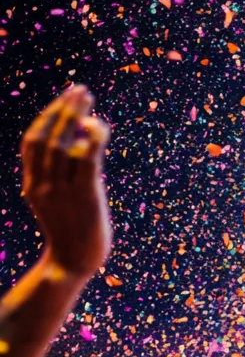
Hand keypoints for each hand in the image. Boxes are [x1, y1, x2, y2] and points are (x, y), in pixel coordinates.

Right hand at [21, 85, 110, 277]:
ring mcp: (61, 192)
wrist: (73, 266)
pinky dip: (93, 139)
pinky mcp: (85, 198)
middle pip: (47, 137)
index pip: (33, 143)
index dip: (47, 118)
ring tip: (87, 98)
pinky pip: (86, 160)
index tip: (63, 102)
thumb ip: (67, 176)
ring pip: (63, 144)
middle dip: (62, 109)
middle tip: (79, 90)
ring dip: (75, 116)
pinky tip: (99, 126)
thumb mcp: (62, 204)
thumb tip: (84, 144)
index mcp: (32, 185)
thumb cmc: (74, 236)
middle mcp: (42, 185)